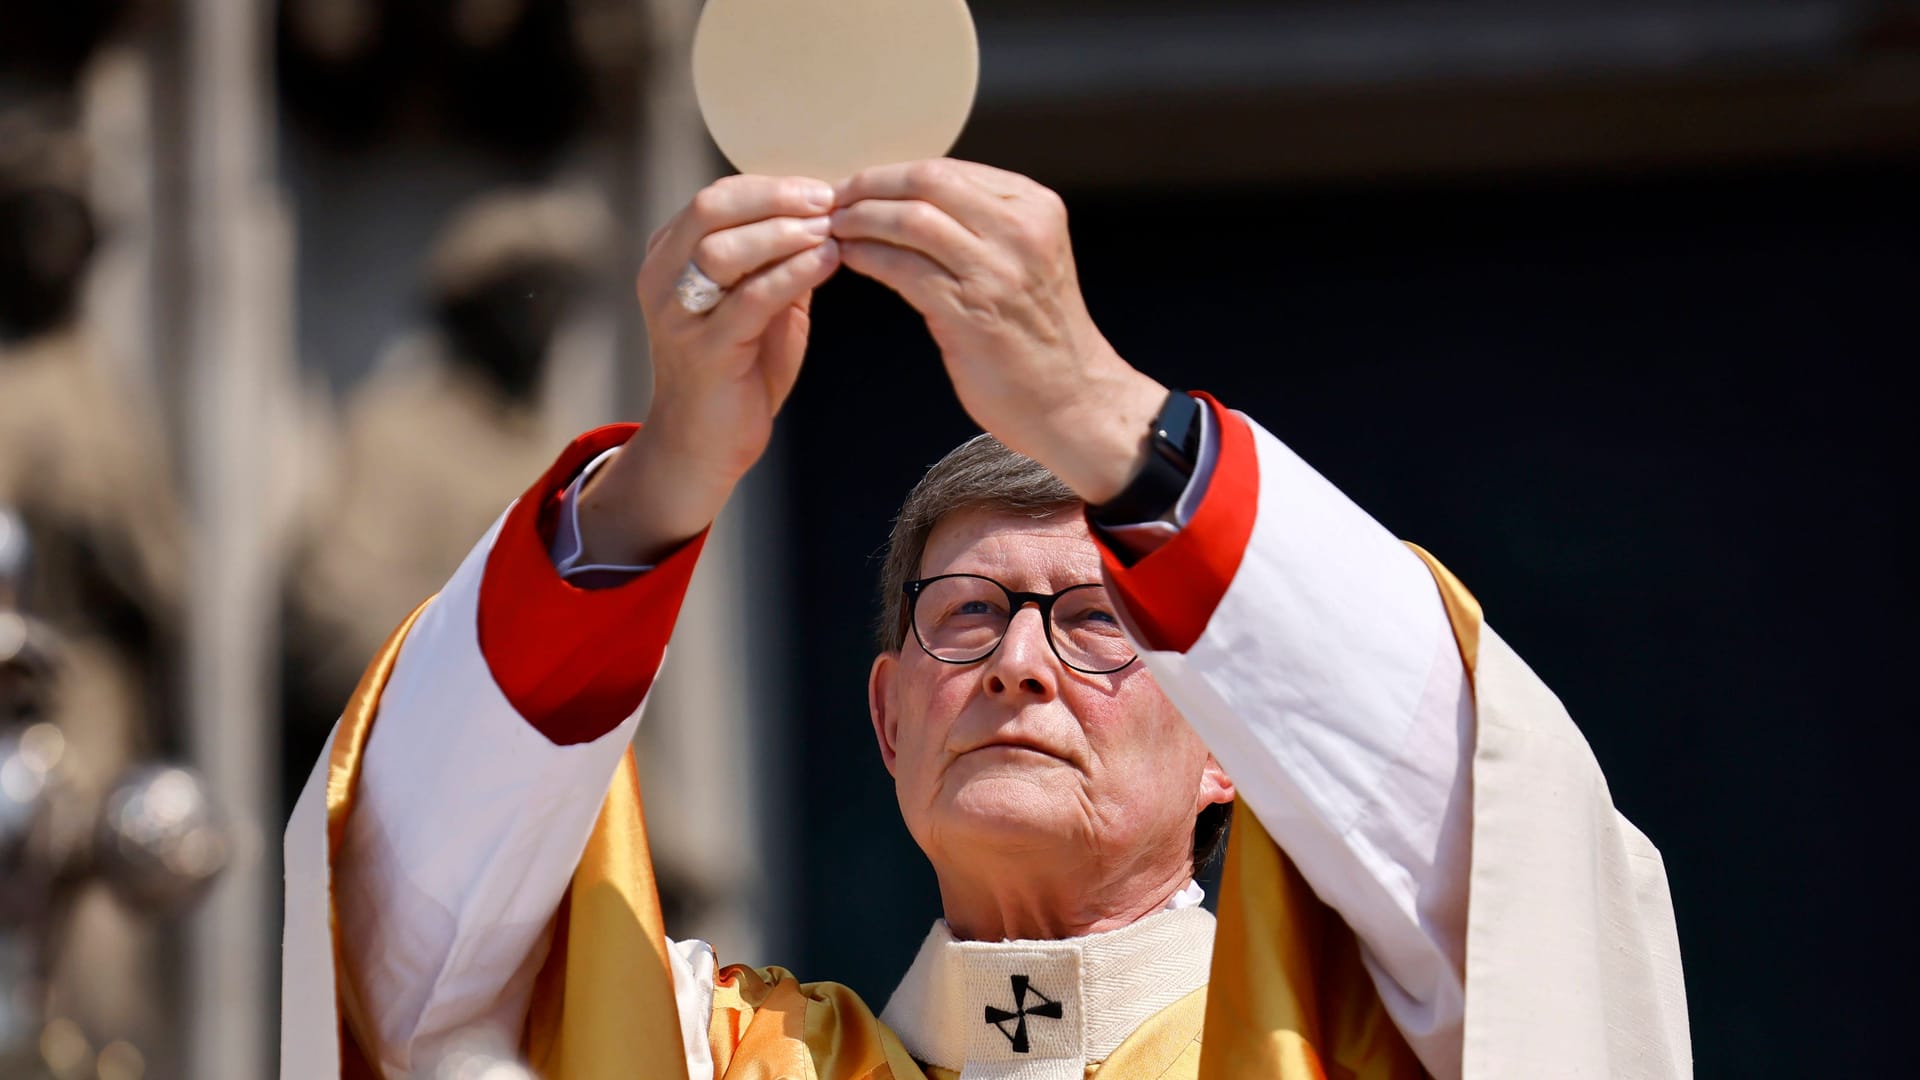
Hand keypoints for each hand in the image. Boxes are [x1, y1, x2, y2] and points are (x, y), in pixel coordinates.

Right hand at [580, 175, 841, 564]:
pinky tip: (826, 263)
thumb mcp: (758, 302)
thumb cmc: (736, 370)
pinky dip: (792, 273)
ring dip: (785, 233)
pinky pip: (750, 299)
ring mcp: (678, 316)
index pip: (715, 198)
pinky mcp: (706, 352)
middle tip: (828, 202)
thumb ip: (778, 259)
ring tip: (831, 231)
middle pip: (712, 209)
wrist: (704, 444)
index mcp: (668, 257)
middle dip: (777, 199)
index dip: (771, 186)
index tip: (821, 189)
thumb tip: (826, 216)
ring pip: (725, 250)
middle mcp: (662, 279)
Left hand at [830, 159, 1165, 502]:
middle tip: (836, 200)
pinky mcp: (970, 311)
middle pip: (928, 182)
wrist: (1074, 400)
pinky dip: (868, 257)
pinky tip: (850, 259)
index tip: (861, 184)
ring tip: (835, 228)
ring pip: (911, 220)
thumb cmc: (1042, 336)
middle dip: (871, 186)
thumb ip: (985, 225)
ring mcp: (997, 270)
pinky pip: (904, 268)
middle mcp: (1020, 230)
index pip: (950, 170)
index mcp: (1035, 207)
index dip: (894, 174)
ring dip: (861, 220)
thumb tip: (913, 200)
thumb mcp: (1027, 258)